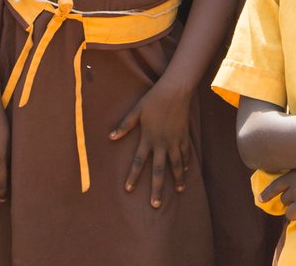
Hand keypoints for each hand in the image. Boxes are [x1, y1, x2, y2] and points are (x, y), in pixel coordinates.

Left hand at [111, 79, 192, 207]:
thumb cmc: (153, 100)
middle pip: (158, 170)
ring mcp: (175, 141)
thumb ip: (125, 125)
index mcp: (148, 138)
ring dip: (177, 179)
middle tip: (155, 205)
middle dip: (156, 189)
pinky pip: (185, 153)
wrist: (175, 91)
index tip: (129, 189)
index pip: (138, 161)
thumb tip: (111, 137)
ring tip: (178, 191)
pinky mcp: (184, 136)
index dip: (133, 176)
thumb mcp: (136, 111)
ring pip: (176, 165)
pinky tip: (185, 170)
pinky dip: (185, 163)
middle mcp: (162, 143)